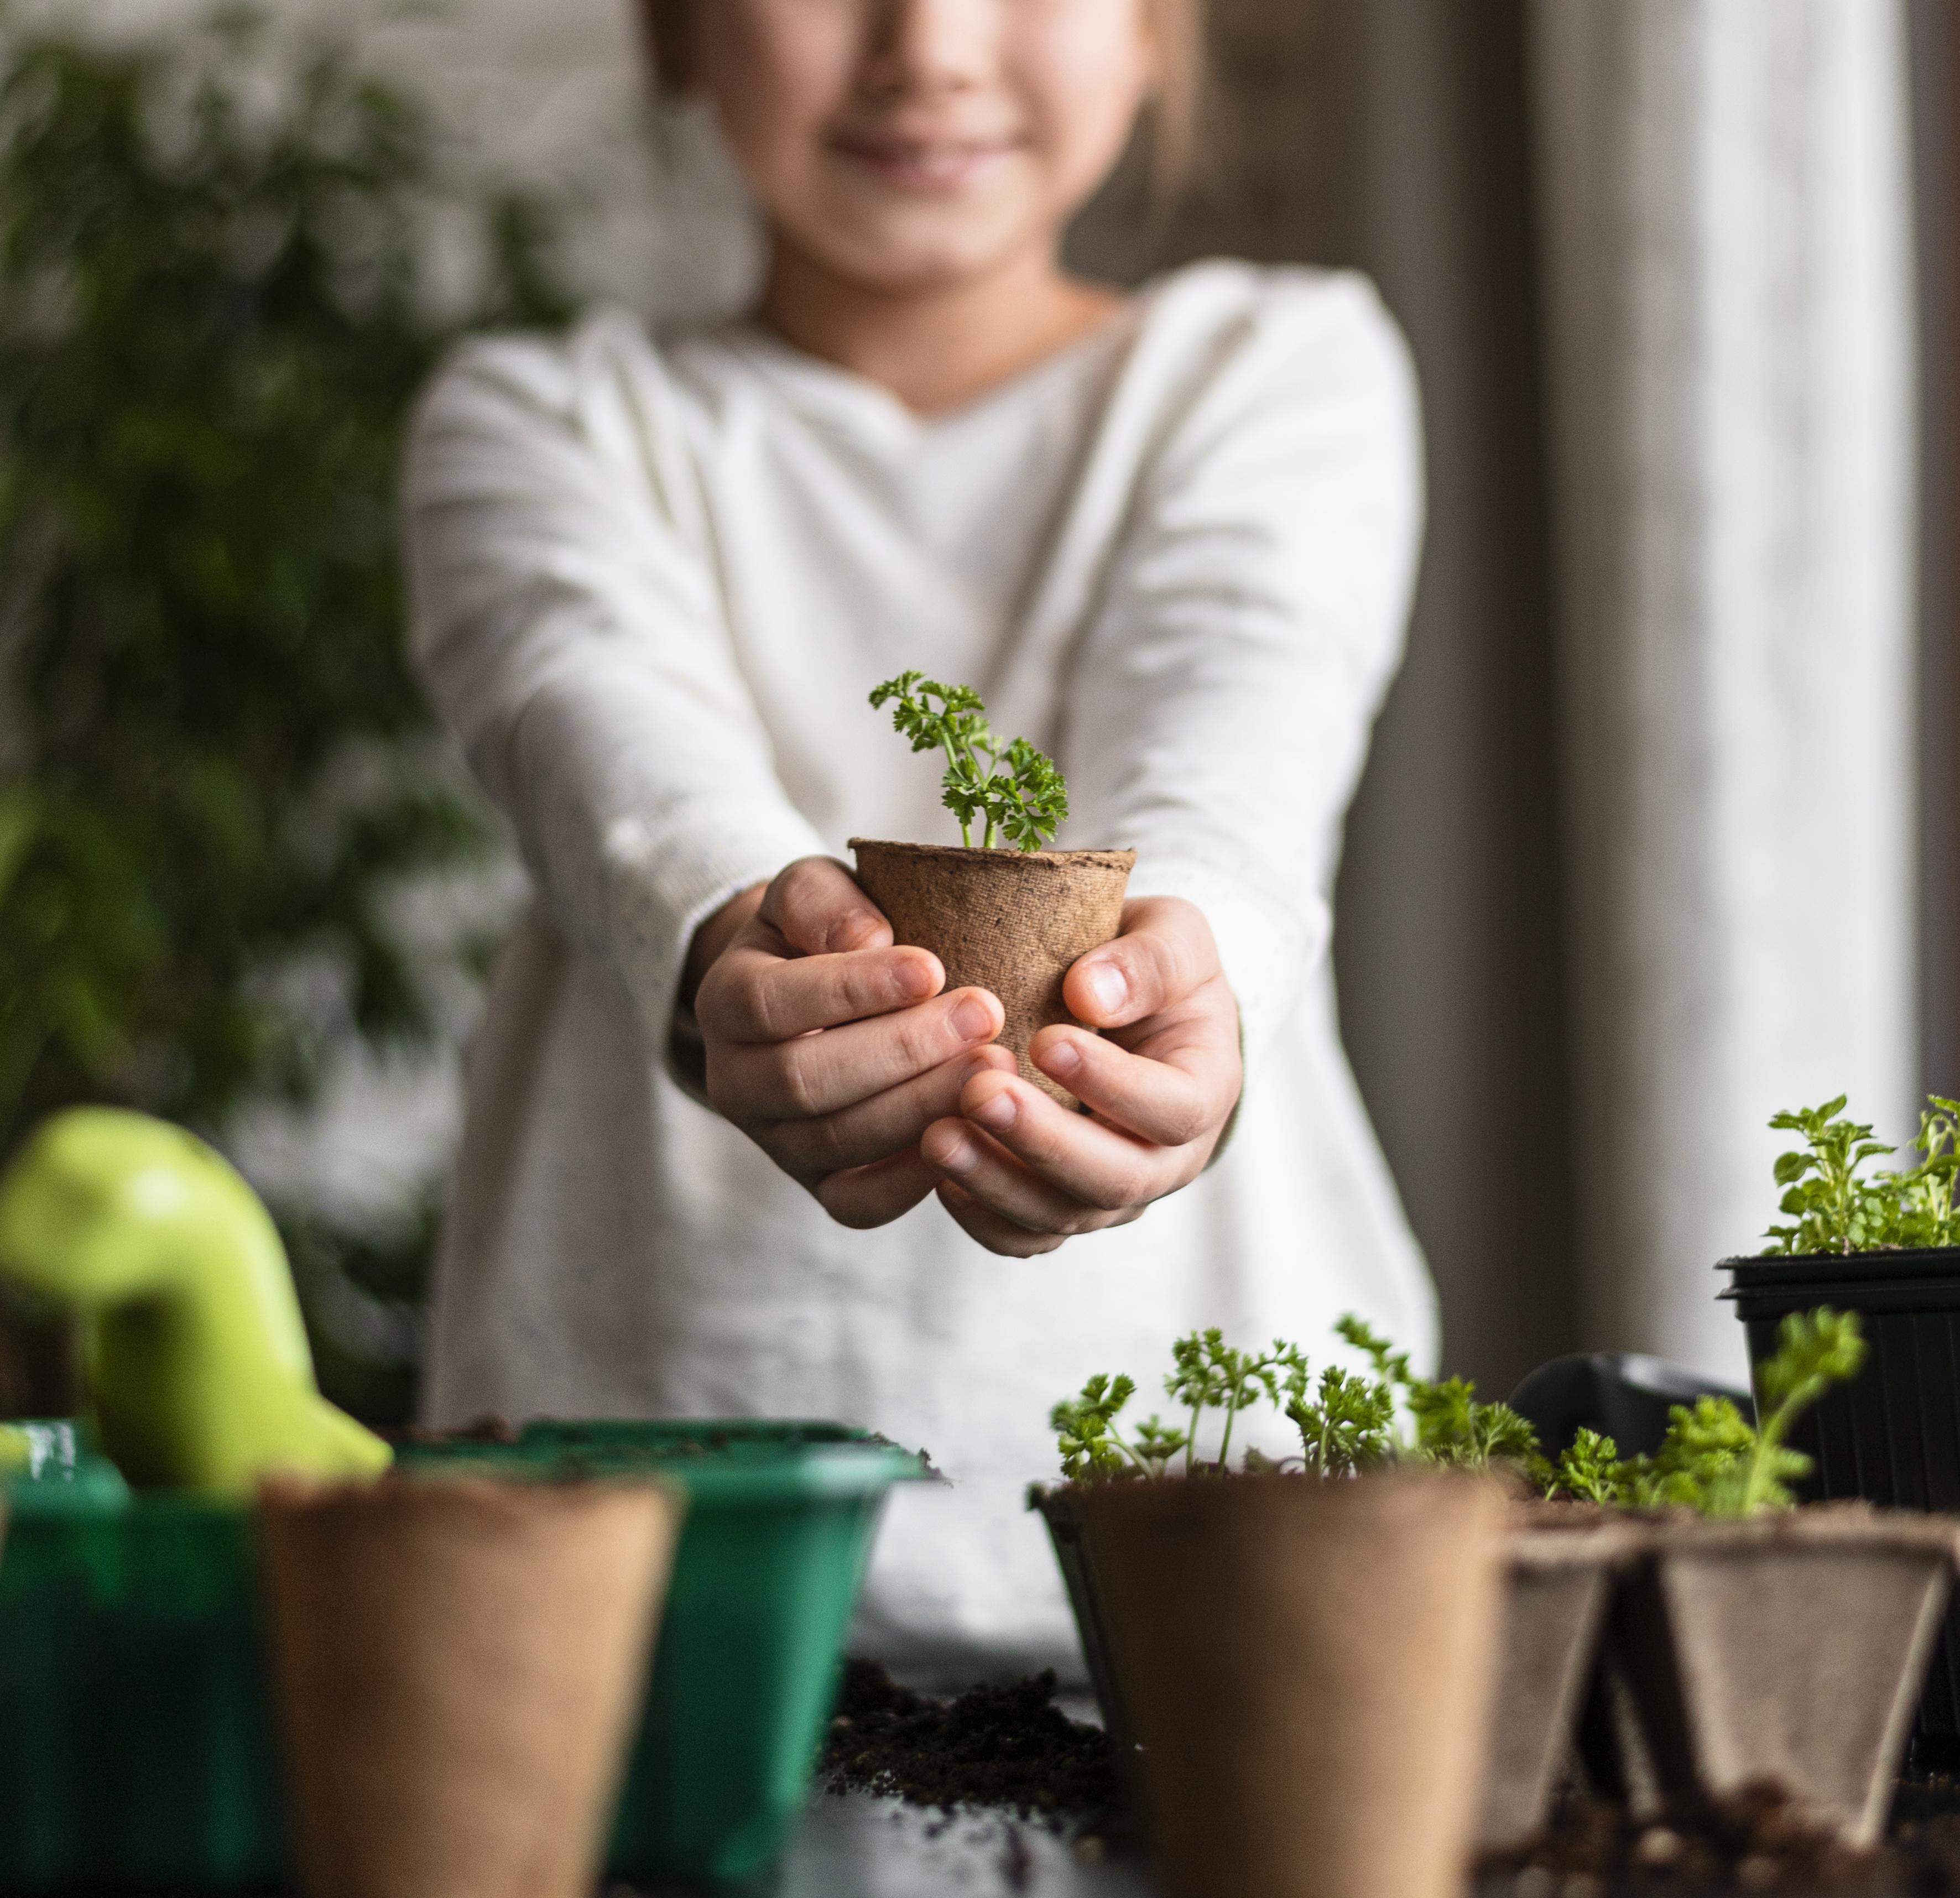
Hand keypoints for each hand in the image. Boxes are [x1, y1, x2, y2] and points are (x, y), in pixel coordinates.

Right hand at [689, 858, 1016, 1227]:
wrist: (816, 997)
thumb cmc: (824, 932)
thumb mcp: (812, 890)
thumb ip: (823, 900)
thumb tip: (869, 936)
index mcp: (725, 1001)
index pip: (773, 1002)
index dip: (852, 989)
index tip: (933, 967)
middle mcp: (734, 1080)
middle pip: (805, 1080)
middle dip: (902, 1048)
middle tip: (986, 1013)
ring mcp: (773, 1141)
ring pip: (836, 1141)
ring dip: (922, 1105)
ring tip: (997, 1066)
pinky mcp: (817, 1185)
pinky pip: (855, 1203)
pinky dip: (909, 1181)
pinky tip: (969, 1136)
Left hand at [917, 898, 1242, 1257]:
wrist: (1128, 1008)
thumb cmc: (1151, 968)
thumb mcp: (1173, 938)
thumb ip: (1146, 962)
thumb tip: (1090, 995)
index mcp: (1205, 1090)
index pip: (1172, 1109)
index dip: (1113, 1085)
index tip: (1045, 1042)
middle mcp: (1167, 1160)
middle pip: (1116, 1179)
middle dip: (1043, 1142)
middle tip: (979, 1094)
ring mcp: (1113, 1193)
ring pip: (1062, 1215)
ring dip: (996, 1181)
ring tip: (936, 1135)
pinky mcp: (1062, 1207)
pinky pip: (1025, 1236)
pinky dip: (982, 1216)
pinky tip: (938, 1175)